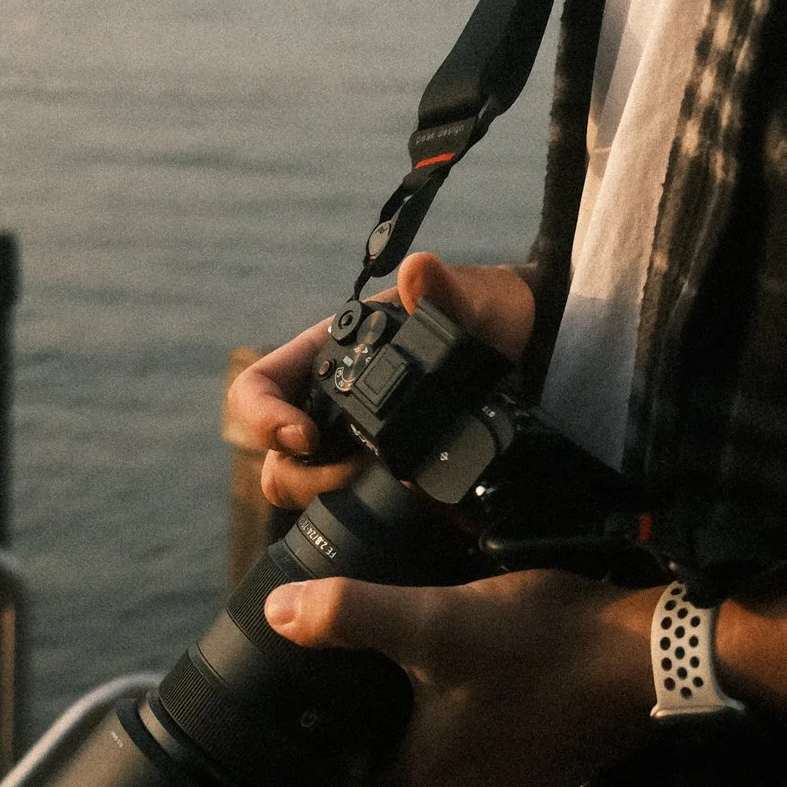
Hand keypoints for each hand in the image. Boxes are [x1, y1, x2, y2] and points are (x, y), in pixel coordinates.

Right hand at [226, 253, 536, 509]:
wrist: (530, 358)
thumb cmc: (487, 317)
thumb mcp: (473, 302)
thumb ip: (445, 291)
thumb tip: (419, 270)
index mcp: (324, 357)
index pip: (257, 390)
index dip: (263, 417)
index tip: (307, 436)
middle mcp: (325, 406)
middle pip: (274, 456)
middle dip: (304, 476)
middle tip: (357, 474)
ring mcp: (349, 448)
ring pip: (305, 490)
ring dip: (331, 498)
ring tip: (393, 491)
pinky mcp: (379, 482)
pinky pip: (350, 509)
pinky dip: (370, 516)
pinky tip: (414, 512)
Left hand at [265, 569, 659, 786]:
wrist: (658, 656)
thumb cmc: (537, 645)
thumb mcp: (434, 620)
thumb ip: (353, 616)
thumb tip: (280, 614)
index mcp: (436, 772)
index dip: (349, 762)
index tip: (340, 721)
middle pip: (421, 771)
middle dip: (406, 731)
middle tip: (392, 675)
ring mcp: (535, 783)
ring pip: (474, 756)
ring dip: (463, 719)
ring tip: (452, 663)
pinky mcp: (576, 760)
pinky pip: (522, 743)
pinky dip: (511, 714)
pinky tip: (515, 670)